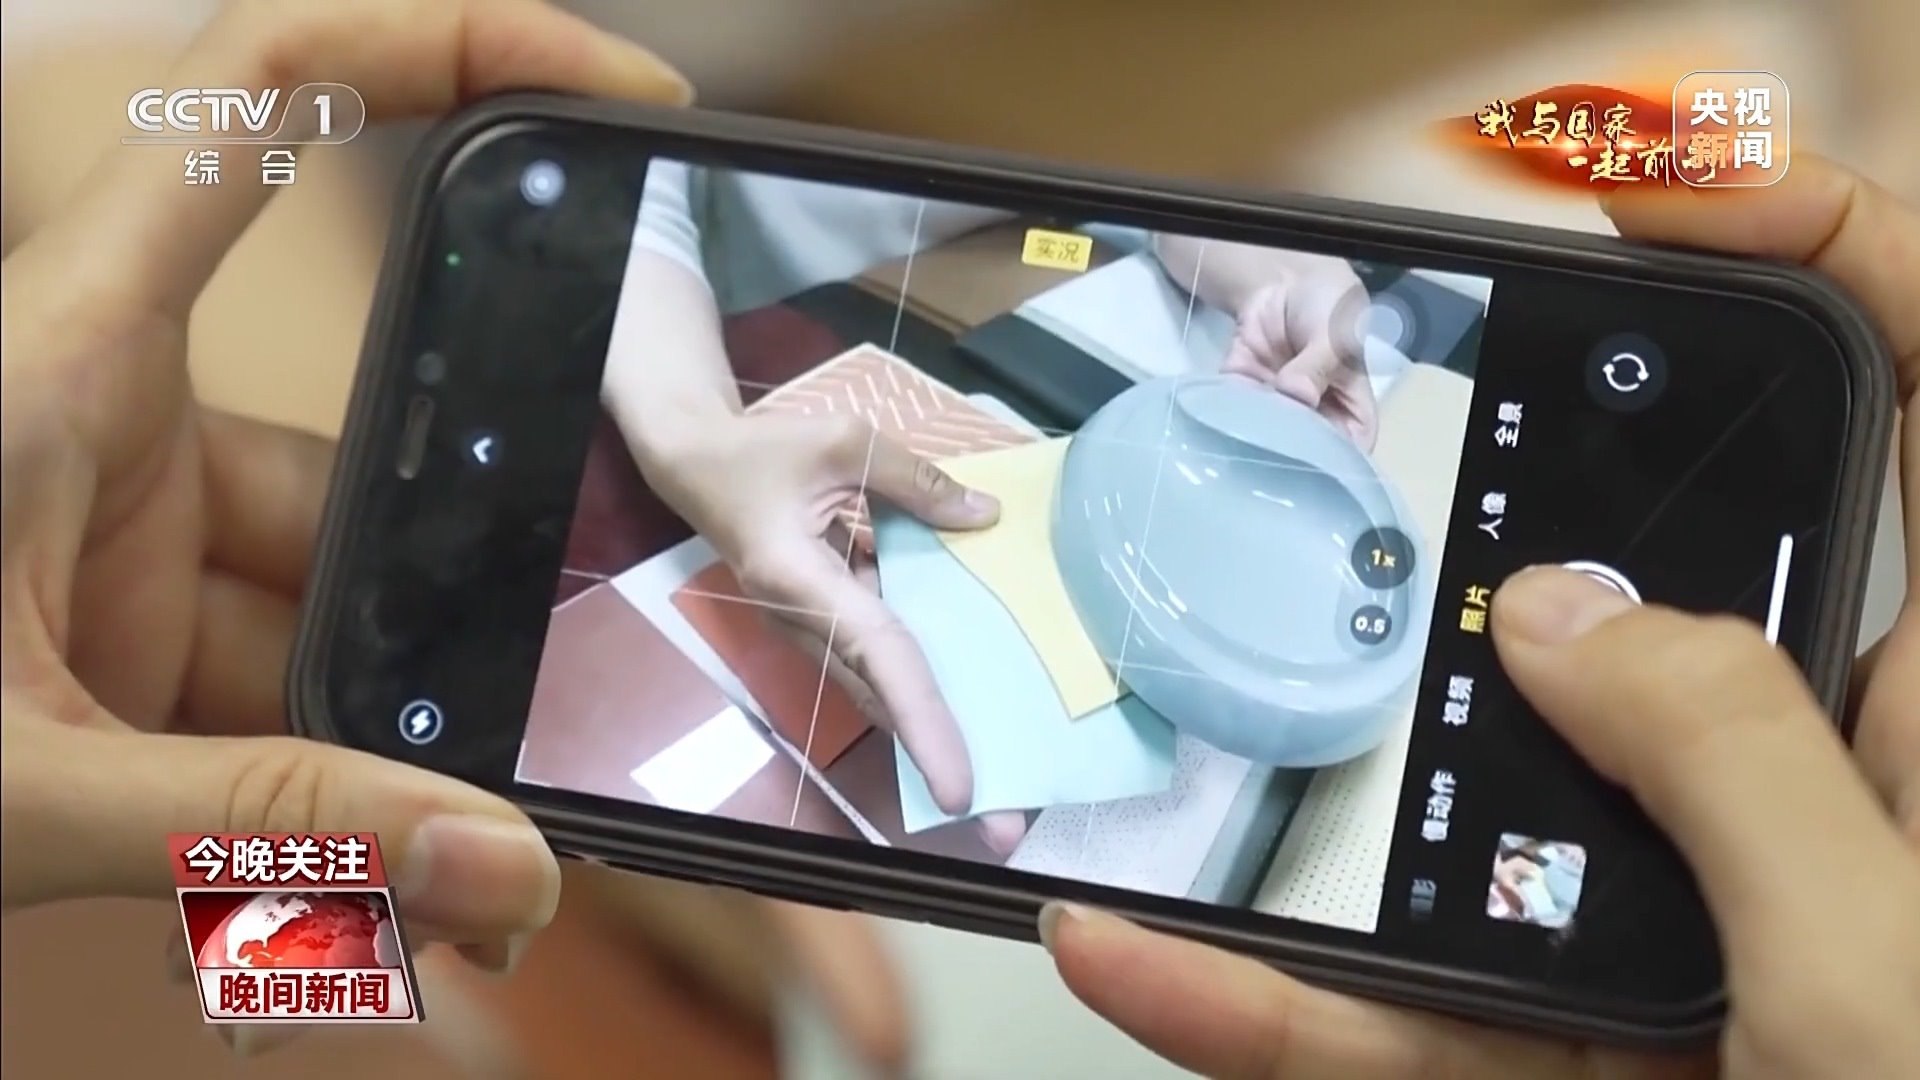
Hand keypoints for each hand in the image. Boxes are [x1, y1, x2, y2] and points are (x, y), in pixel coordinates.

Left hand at [0, 0, 908, 1067]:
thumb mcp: (8, 776)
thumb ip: (259, 831)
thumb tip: (502, 870)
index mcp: (63, 355)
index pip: (265, 103)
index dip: (447, 43)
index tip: (612, 93)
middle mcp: (103, 420)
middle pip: (367, 464)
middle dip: (466, 625)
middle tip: (551, 752)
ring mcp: (112, 535)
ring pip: (326, 613)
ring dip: (393, 758)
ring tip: (463, 887)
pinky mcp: (112, 636)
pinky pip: (268, 691)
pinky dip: (325, 797)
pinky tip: (375, 897)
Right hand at [643, 411, 1030, 853]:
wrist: (700, 466)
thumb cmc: (762, 452)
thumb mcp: (844, 441)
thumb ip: (916, 482)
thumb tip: (984, 518)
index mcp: (802, 582)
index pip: (878, 655)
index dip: (923, 722)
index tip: (960, 788)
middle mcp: (807, 624)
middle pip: (886, 702)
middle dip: (943, 764)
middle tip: (1008, 827)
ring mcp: (815, 632)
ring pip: (887, 693)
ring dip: (940, 735)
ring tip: (1008, 788)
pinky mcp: (829, 625)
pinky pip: (886, 661)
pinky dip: (929, 685)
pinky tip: (986, 695)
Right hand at [1041, 155, 1919, 1077]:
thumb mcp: (1892, 978)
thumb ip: (1738, 770)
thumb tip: (1561, 622)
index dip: (1836, 252)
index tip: (1667, 202)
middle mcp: (1834, 809)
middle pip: (1651, 605)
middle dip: (1493, 522)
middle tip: (1341, 467)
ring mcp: (1705, 952)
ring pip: (1486, 841)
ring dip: (1315, 820)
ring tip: (1169, 736)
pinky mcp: (1616, 1077)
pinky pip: (1432, 1030)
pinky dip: (1285, 1009)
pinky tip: (1150, 966)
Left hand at [1222, 259, 1376, 450]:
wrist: (1285, 280)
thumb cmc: (1329, 310)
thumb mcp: (1335, 335)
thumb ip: (1318, 365)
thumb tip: (1296, 395)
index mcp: (1349, 409)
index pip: (1350, 451)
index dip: (1336, 466)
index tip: (1315, 471)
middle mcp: (1313, 417)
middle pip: (1305, 452)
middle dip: (1289, 456)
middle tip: (1275, 456)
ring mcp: (1277, 407)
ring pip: (1267, 436)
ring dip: (1256, 436)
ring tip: (1249, 436)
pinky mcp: (1244, 391)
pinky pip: (1233, 410)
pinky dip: (1228, 413)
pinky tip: (1225, 417)